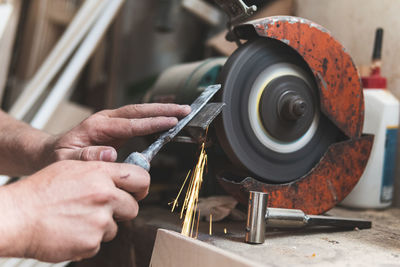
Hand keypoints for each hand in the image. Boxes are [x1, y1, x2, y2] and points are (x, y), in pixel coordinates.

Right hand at [0, 160, 148, 261]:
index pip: (141, 178)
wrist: (18, 217)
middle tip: (100, 209)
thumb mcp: (73, 168)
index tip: (137, 192)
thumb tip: (122, 177)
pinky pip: (100, 242)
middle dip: (120, 210)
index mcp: (101, 174)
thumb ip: (101, 170)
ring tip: (77, 219)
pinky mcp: (92, 243)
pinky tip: (72, 230)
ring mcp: (100, 221)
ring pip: (115, 227)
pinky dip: (88, 239)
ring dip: (101, 226)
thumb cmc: (41, 192)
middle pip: (133, 207)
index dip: (141, 187)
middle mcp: (105, 196)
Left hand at [43, 103, 189, 164]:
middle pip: (139, 110)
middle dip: (163, 109)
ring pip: (141, 112)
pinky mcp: (116, 128)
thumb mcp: (65, 160)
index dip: (152, 123)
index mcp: (97, 127)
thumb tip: (110, 153)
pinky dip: (154, 118)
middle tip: (186, 109)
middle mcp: (106, 120)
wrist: (50, 152)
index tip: (171, 121)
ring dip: (162, 110)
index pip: (130, 123)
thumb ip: (86, 157)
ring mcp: (112, 122)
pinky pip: (138, 121)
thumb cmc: (56, 158)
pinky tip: (168, 121)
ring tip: (183, 111)